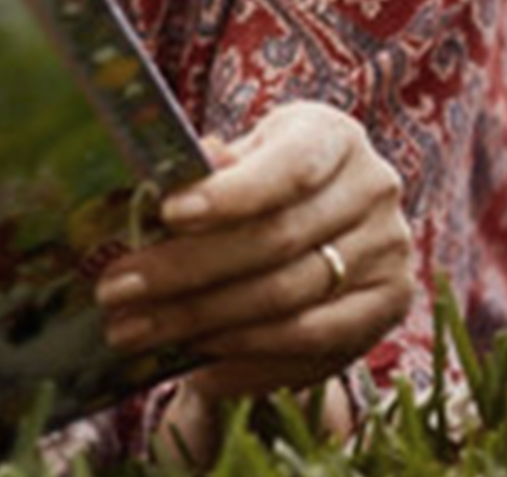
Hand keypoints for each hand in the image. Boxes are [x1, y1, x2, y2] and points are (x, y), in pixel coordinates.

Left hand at [95, 102, 415, 454]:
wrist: (327, 214)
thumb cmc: (268, 174)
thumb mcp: (246, 152)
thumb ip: (215, 165)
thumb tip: (177, 172)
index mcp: (335, 137)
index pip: (287, 168)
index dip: (228, 195)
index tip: (166, 214)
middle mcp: (374, 191)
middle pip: (276, 241)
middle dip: (187, 271)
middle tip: (118, 291)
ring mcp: (388, 254)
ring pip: (287, 299)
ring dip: (204, 322)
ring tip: (140, 331)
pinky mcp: (386, 311)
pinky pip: (312, 348)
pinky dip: (250, 362)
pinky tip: (196, 369)